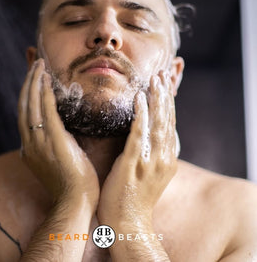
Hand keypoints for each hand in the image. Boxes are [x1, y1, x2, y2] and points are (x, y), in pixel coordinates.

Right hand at [18, 59, 98, 207]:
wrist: (76, 201)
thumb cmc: (73, 180)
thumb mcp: (57, 159)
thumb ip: (53, 142)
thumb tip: (57, 128)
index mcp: (30, 147)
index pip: (25, 113)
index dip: (27, 93)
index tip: (33, 78)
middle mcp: (29, 143)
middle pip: (24, 105)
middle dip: (28, 82)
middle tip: (35, 64)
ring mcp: (39, 143)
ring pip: (31, 105)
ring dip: (35, 82)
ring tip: (40, 65)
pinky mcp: (53, 142)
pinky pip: (46, 112)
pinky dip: (45, 94)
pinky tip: (47, 80)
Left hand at [98, 71, 176, 226]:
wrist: (127, 223)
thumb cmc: (134, 197)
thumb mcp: (150, 173)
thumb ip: (152, 153)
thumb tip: (148, 136)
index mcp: (167, 159)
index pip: (170, 125)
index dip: (169, 104)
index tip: (166, 86)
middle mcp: (164, 157)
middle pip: (167, 120)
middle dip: (165, 95)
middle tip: (163, 74)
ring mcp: (150, 160)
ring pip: (157, 123)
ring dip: (156, 99)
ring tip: (154, 79)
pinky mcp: (134, 163)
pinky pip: (139, 134)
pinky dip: (141, 115)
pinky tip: (140, 98)